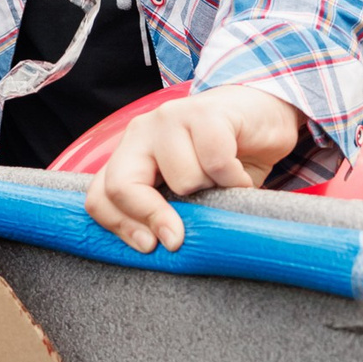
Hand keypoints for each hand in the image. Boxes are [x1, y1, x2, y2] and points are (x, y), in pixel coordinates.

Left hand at [85, 85, 306, 251]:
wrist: (263, 116)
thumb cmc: (223, 160)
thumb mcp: (189, 193)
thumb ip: (165, 212)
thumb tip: (156, 249)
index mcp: (130, 154)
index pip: (99, 196)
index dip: (120, 227)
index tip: (149, 247)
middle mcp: (142, 131)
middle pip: (122, 184)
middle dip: (152, 218)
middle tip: (178, 238)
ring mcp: (171, 117)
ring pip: (181, 179)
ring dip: (209, 192)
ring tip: (221, 184)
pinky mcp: (205, 112)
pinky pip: (216, 163)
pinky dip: (234, 179)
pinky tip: (239, 175)